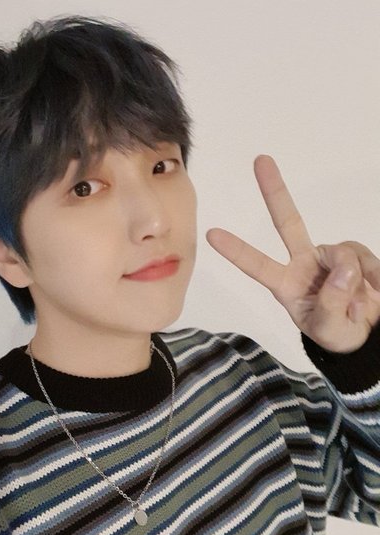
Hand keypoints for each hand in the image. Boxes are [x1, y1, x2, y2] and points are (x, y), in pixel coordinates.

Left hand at [206, 155, 379, 352]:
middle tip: (260, 160)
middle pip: (288, 222)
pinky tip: (374, 294)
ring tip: (357, 308)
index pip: (258, 266)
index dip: (237, 251)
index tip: (211, 234)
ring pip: (341, 253)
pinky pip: (365, 259)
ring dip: (353, 283)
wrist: (366, 334)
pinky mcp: (355, 255)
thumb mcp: (329, 329)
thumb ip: (332, 303)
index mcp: (286, 284)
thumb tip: (343, 269)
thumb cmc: (337, 334)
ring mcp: (329, 256)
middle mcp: (304, 263)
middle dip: (275, 191)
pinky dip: (373, 278)